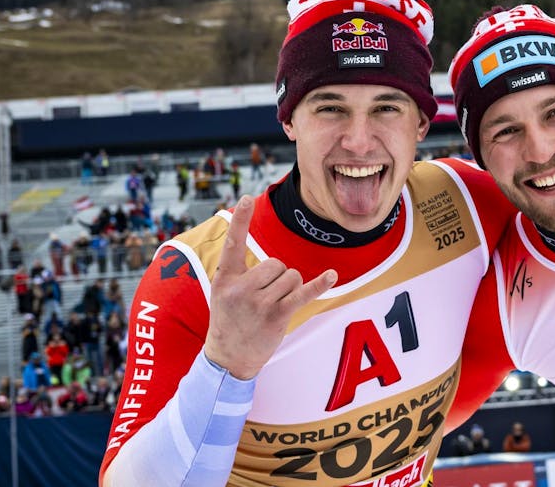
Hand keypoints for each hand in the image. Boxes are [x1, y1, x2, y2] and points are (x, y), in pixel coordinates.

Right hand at [204, 195, 336, 378]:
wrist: (228, 357)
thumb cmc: (230, 319)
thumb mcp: (222, 292)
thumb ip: (237, 271)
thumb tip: (262, 254)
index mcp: (225, 278)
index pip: (233, 243)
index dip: (241, 220)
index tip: (246, 198)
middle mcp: (240, 288)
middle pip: (277, 263)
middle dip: (279, 277)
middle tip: (265, 298)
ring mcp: (258, 303)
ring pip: (292, 277)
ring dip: (291, 289)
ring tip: (273, 306)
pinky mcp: (277, 316)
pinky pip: (303, 293)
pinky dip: (320, 284)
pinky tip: (332, 275)